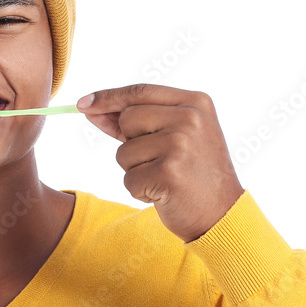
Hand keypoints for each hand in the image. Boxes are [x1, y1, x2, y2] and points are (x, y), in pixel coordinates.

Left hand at [76, 84, 243, 241]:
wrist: (223, 215)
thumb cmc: (195, 175)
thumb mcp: (178, 137)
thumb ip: (139, 121)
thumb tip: (91, 108)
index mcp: (196, 103)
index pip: (140, 92)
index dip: (108, 98)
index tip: (82, 104)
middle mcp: (190, 119)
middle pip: (127, 119)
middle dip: (130, 143)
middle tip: (160, 161)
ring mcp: (180, 145)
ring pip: (123, 152)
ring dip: (136, 170)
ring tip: (165, 178)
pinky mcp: (168, 174)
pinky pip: (128, 179)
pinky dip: (139, 191)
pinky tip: (164, 193)